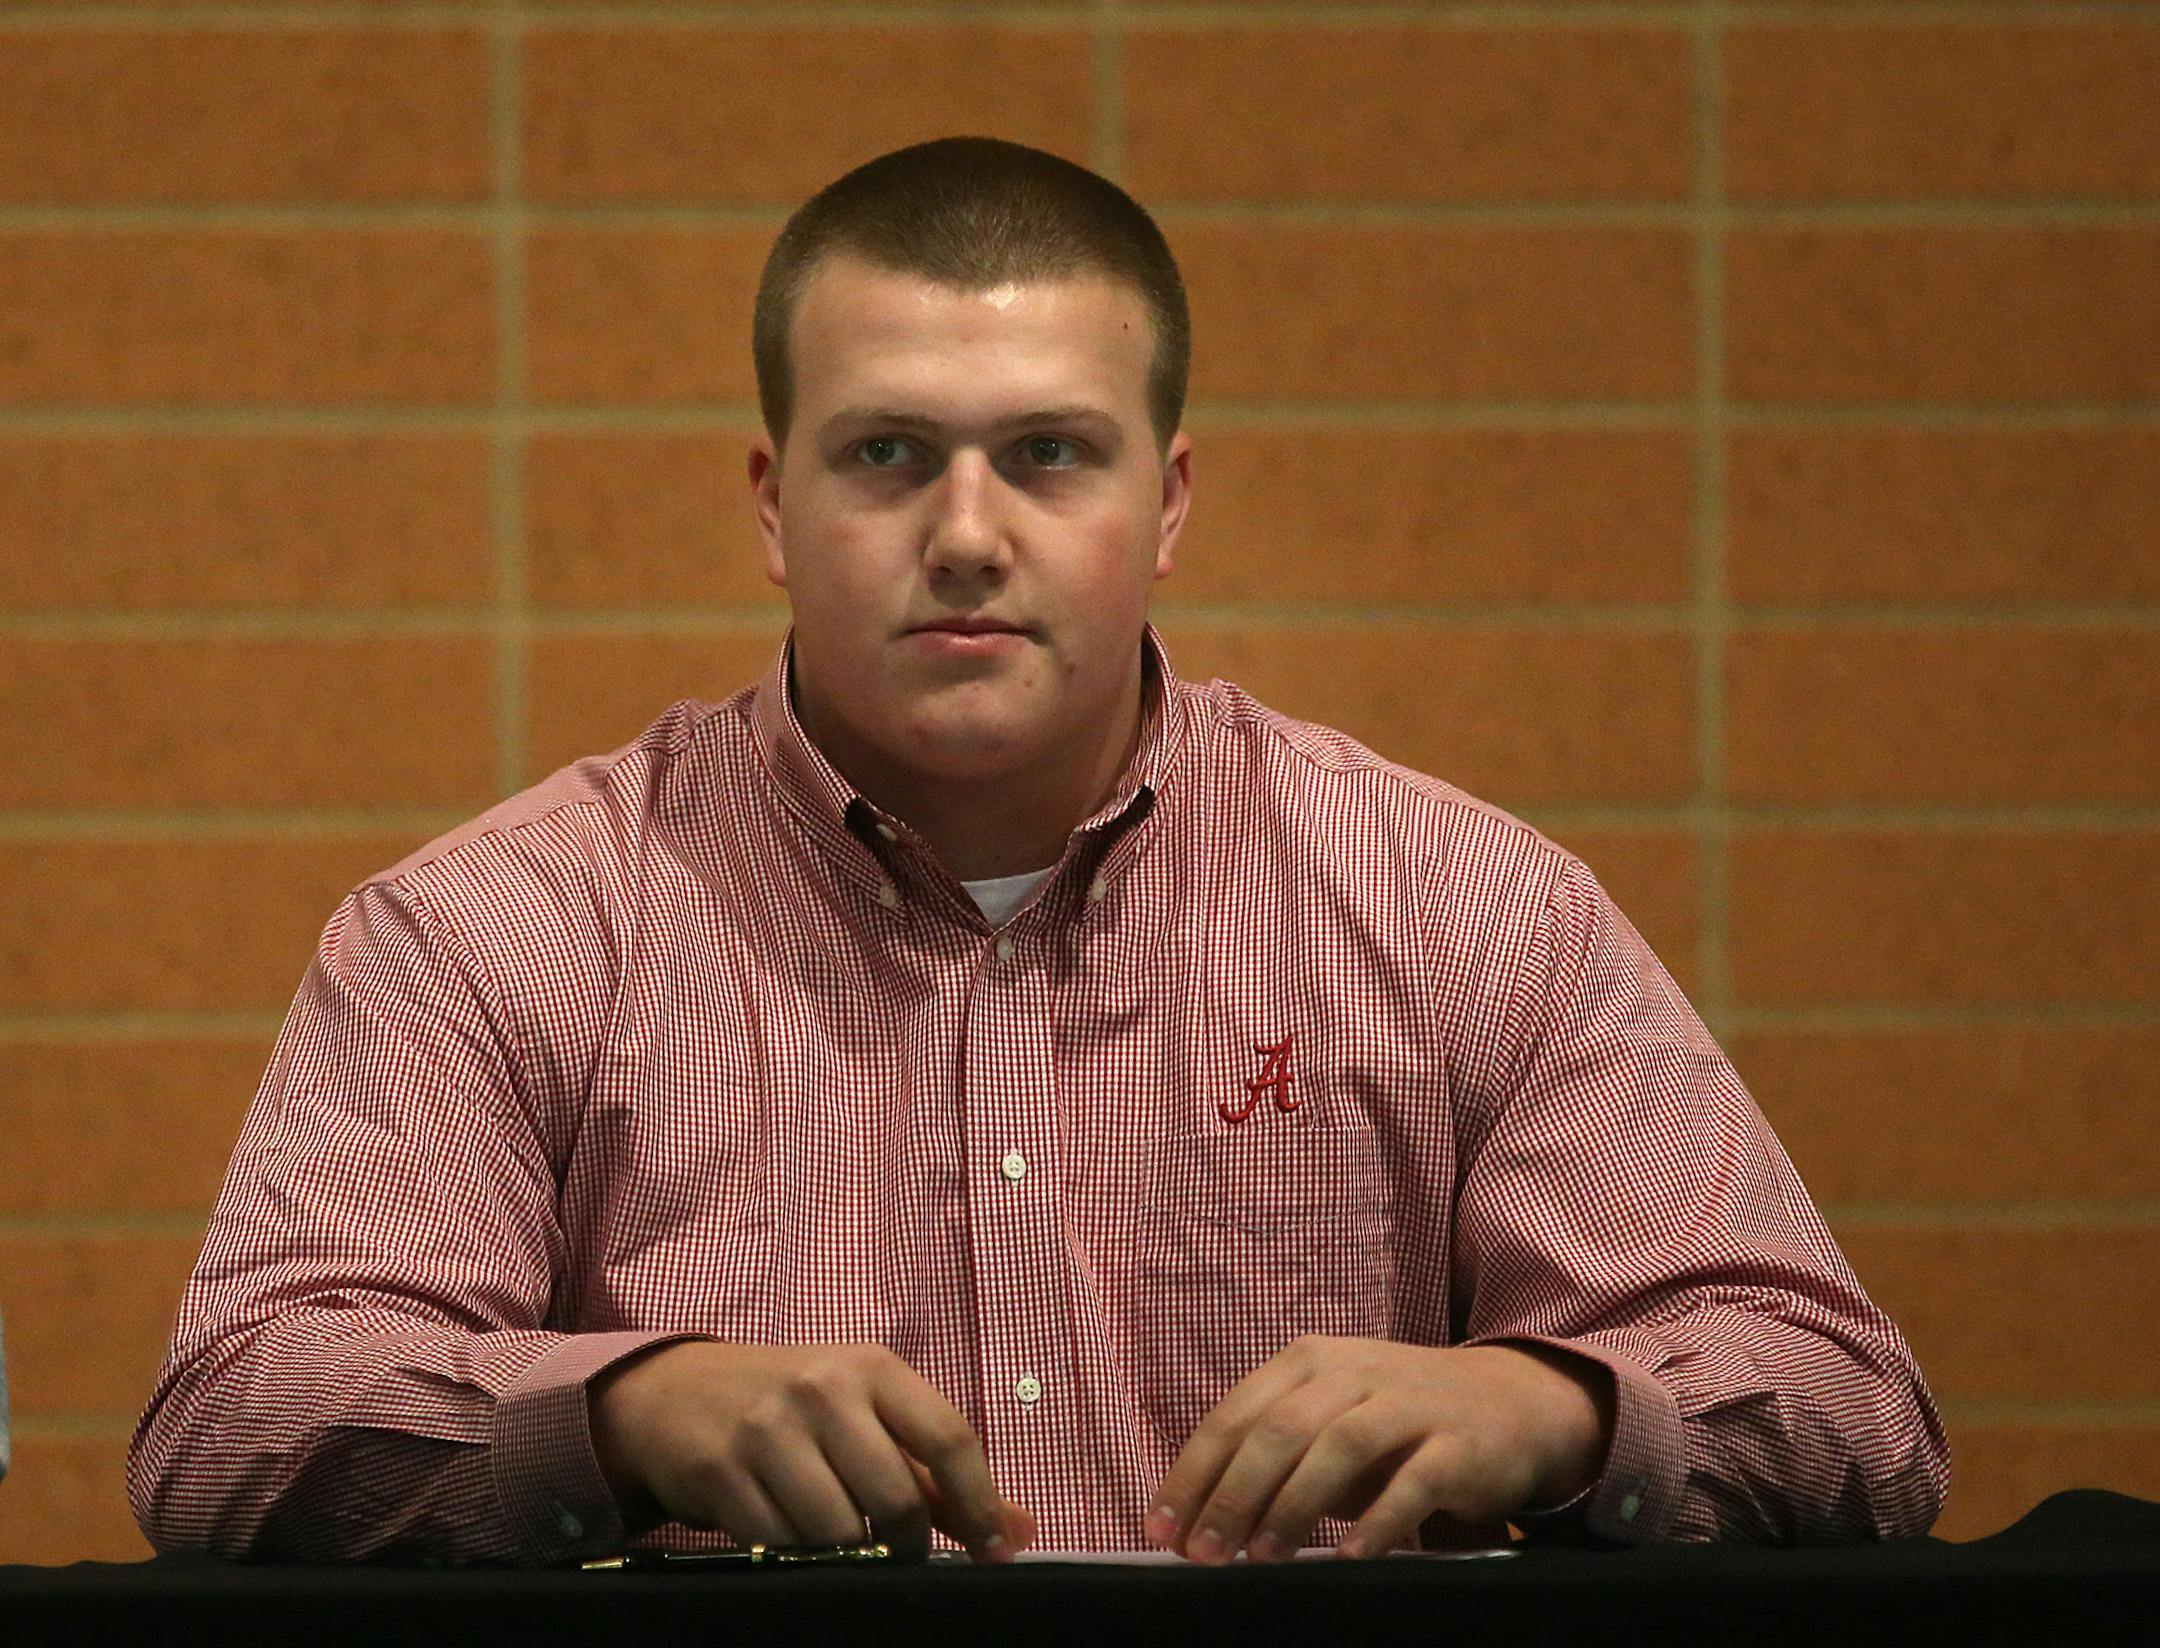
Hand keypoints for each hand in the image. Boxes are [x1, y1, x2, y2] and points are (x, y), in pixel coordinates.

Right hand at [589, 1341, 1035, 1560]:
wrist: (677, 1393)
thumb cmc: (794, 1407)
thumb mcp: (867, 1415)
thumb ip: (940, 1475)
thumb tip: (1019, 1532)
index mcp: (872, 1367)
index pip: (949, 1436)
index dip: (981, 1503)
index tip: (994, 1551)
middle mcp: (822, 1388)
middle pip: (897, 1498)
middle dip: (907, 1543)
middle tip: (897, 1552)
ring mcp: (767, 1428)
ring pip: (839, 1532)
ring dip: (848, 1554)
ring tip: (841, 1541)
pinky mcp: (719, 1470)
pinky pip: (780, 1545)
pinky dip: (795, 1558)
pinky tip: (789, 1539)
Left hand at [1143, 1336, 1613, 1562]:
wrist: (1512, 1403)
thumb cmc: (1398, 1424)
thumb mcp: (1329, 1426)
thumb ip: (1273, 1463)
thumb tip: (1202, 1525)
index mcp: (1309, 1362)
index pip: (1235, 1416)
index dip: (1193, 1473)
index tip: (1161, 1528)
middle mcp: (1354, 1372)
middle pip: (1279, 1429)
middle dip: (1232, 1494)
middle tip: (1204, 1554)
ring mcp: (1408, 1403)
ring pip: (1339, 1446)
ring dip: (1294, 1504)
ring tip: (1263, 1557)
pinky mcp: (1457, 1443)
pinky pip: (1414, 1480)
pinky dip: (1380, 1519)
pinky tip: (1351, 1556)